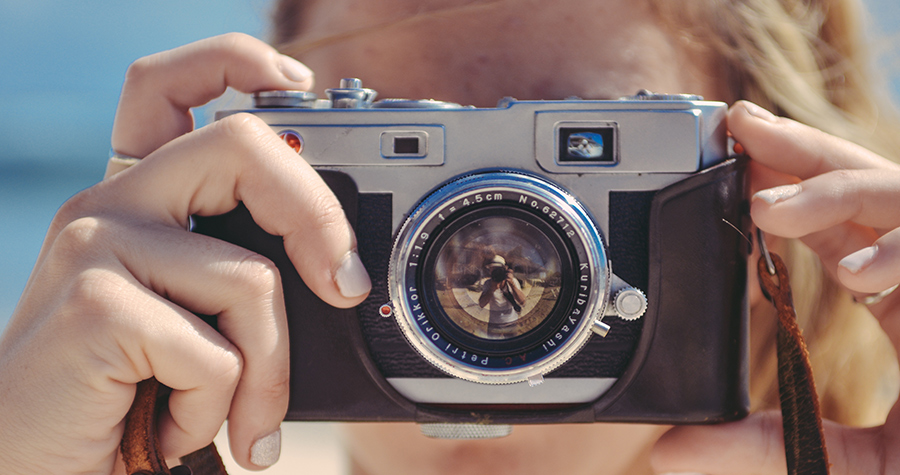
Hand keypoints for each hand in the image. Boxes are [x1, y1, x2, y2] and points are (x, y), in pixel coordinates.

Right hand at [0, 33, 369, 473]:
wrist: (35, 468)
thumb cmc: (128, 397)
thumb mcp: (193, 319)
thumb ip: (239, 275)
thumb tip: (342, 273)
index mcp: (136, 199)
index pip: (167, 89)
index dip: (233, 62)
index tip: (295, 83)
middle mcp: (110, 205)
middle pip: (241, 146)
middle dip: (318, 217)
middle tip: (345, 287)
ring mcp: (97, 248)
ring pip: (251, 278)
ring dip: (268, 371)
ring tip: (240, 421)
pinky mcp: (95, 305)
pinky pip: (215, 354)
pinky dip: (219, 411)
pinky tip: (177, 430)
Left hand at [651, 101, 899, 473]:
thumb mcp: (849, 460)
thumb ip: (763, 446)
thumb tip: (668, 450)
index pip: (840, 223)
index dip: (788, 187)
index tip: (731, 164)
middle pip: (866, 186)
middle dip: (801, 152)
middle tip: (736, 128)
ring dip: (834, 193)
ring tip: (766, 209)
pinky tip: (854, 272)